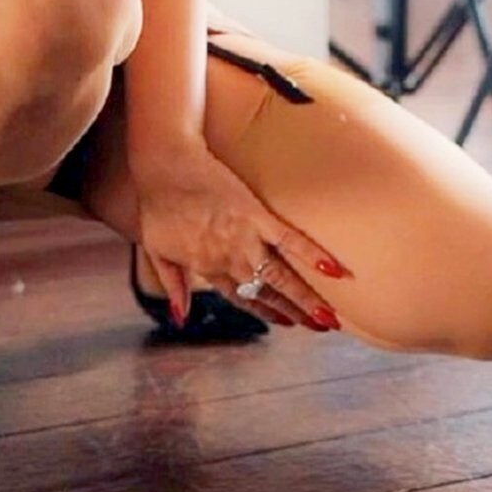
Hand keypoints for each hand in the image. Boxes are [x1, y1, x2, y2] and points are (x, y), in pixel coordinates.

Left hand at [134, 137, 350, 330]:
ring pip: (282, 275)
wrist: (163, 164)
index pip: (242, 297)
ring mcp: (245, 238)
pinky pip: (291, 239)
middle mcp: (230, 259)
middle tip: (320, 326)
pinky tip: (335, 269)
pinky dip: (313, 254)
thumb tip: (179, 317)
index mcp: (207, 268)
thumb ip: (173, 284)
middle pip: (268, 292)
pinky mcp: (256, 215)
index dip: (265, 311)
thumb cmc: (156, 203)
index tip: (285, 323)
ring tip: (330, 316)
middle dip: (296, 312)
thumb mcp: (156, 250)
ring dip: (307, 297)